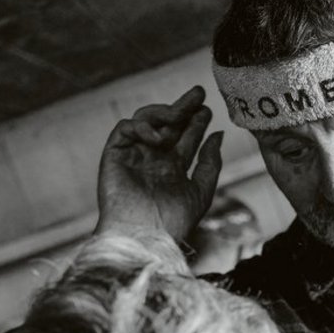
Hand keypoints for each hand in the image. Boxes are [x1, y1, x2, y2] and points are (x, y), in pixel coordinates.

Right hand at [95, 87, 223, 241]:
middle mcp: (152, 159)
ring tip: (179, 113)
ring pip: (145, 121)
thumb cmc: (173, 222)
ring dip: (163, 113)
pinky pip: (124, 129)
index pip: (184, 137)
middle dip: (182, 108)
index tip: (208, 109)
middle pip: (167, 125)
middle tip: (198, 94)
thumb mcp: (201, 191)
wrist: (145, 238)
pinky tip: (156, 136)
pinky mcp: (114, 157)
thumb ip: (210, 163)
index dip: (195, 122)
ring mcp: (133, 156)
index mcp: (172, 168)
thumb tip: (219, 134)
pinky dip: (140, 126)